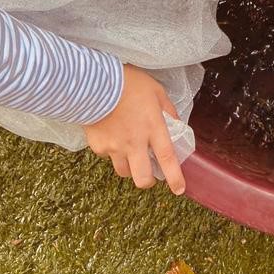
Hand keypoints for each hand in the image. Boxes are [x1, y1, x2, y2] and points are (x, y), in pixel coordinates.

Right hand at [83, 63, 185, 194]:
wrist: (93, 83)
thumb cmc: (128, 83)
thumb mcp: (156, 91)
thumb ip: (168, 110)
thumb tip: (176, 124)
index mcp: (152, 127)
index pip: (167, 158)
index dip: (175, 177)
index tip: (179, 190)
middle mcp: (134, 142)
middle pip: (142, 178)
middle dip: (148, 181)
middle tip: (149, 174)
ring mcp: (114, 147)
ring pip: (124, 171)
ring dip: (130, 166)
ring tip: (130, 151)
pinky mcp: (98, 147)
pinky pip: (108, 156)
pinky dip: (112, 151)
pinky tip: (112, 135)